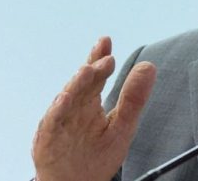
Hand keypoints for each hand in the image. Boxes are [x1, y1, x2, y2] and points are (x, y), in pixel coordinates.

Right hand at [32, 37, 156, 180]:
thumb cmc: (96, 157)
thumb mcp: (122, 126)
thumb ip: (133, 98)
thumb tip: (149, 66)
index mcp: (89, 103)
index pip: (95, 76)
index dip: (99, 58)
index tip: (106, 41)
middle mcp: (73, 108)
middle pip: (81, 84)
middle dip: (92, 69)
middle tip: (106, 57)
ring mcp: (60, 123)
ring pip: (66, 99)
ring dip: (76, 84)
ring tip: (87, 70)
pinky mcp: (48, 140)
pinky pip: (52, 124)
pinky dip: (57, 111)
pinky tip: (64, 98)